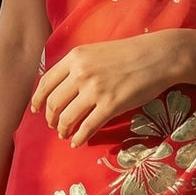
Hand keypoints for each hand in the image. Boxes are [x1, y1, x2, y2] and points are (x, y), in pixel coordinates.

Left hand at [30, 31, 186, 147]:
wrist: (159, 56)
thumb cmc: (130, 54)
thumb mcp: (97, 52)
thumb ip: (78, 66)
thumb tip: (61, 87)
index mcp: (75, 57)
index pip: (46, 82)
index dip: (38, 100)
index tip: (36, 110)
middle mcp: (81, 73)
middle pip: (53, 103)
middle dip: (50, 119)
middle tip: (53, 126)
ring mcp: (95, 89)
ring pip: (67, 117)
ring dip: (63, 130)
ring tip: (65, 135)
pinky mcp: (111, 105)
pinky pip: (87, 127)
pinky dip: (79, 138)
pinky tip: (79, 143)